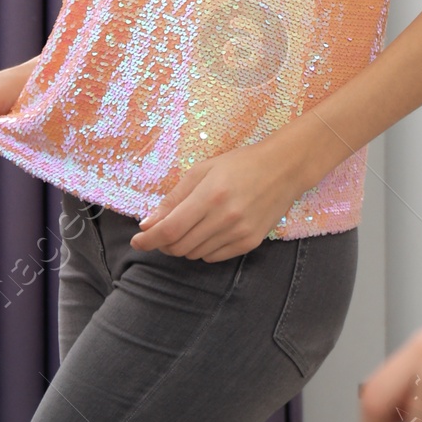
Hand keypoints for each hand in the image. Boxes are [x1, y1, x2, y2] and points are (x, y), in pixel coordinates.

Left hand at [131, 127, 318, 261]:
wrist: (284, 168)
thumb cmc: (240, 164)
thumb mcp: (201, 171)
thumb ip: (173, 199)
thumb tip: (148, 224)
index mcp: (209, 196)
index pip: (169, 230)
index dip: (148, 240)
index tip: (137, 241)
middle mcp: (225, 218)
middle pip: (179, 246)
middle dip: (163, 243)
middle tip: (163, 231)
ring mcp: (239, 233)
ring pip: (195, 254)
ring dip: (183, 246)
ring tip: (189, 227)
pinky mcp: (250, 242)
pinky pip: (214, 257)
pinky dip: (203, 250)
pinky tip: (207, 233)